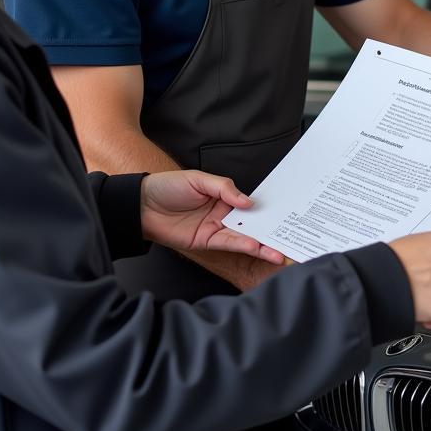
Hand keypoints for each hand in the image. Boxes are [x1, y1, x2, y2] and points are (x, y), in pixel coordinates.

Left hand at [139, 171, 285, 263]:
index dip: (267, 209)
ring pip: (243, 237)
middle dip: (270, 232)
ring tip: (277, 252)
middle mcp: (223, 214)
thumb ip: (224, 188)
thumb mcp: (197, 178)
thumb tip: (248, 201)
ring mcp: (215, 228)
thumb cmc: (168, 186)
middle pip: (251, 224)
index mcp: (223, 196)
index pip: (250, 204)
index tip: (286, 215)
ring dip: (260, 245)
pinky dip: (241, 245)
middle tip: (289, 239)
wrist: (141, 205)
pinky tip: (254, 246)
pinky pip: (227, 244)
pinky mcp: (205, 241)